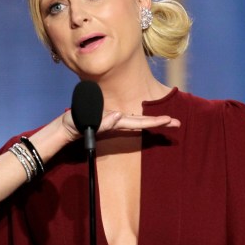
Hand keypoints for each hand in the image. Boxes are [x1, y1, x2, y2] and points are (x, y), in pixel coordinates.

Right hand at [60, 109, 179, 139]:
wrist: (66, 128)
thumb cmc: (76, 125)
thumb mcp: (88, 123)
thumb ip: (102, 122)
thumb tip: (118, 116)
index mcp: (115, 122)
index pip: (139, 122)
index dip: (154, 121)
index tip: (169, 120)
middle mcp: (117, 121)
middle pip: (142, 122)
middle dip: (160, 122)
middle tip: (177, 123)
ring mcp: (114, 120)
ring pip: (137, 120)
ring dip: (153, 120)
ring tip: (168, 121)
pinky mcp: (109, 118)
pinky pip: (128, 119)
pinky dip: (141, 119)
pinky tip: (148, 120)